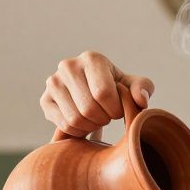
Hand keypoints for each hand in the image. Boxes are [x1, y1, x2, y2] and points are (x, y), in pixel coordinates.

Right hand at [40, 51, 155, 136]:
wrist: (94, 94)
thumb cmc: (117, 90)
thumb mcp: (133, 87)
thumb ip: (143, 89)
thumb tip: (141, 100)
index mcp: (92, 59)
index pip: (102, 93)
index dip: (115, 109)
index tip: (119, 110)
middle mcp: (68, 66)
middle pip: (88, 108)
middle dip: (103, 119)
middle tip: (107, 116)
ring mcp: (53, 82)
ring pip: (75, 119)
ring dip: (91, 126)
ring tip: (96, 117)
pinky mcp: (45, 100)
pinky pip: (64, 125)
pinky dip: (78, 131)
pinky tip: (84, 122)